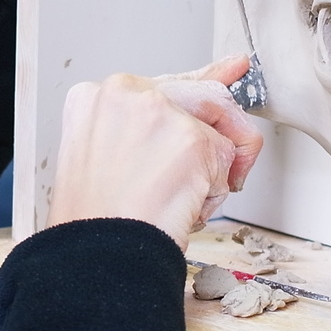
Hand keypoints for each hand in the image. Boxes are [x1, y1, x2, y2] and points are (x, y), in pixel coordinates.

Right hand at [48, 55, 262, 249]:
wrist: (95, 256)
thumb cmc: (99, 219)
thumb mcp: (114, 156)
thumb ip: (161, 120)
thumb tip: (225, 74)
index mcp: (94, 98)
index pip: (163, 84)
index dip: (199, 93)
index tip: (229, 74)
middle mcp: (123, 93)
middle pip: (203, 94)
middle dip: (227, 128)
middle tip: (236, 156)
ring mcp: (158, 112)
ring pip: (218, 130)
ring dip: (213, 171)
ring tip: (180, 201)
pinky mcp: (189, 139)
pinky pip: (226, 160)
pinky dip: (213, 192)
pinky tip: (183, 208)